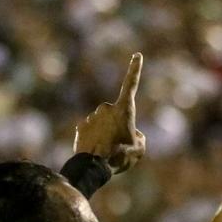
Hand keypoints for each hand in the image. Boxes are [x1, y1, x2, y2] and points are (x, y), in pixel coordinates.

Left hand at [73, 53, 145, 174]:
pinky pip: (91, 131)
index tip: (137, 56)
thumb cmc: (120, 156)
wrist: (94, 166)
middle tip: (119, 144)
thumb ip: (138, 138)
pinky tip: (95, 151)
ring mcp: (92, 116)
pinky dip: (94, 139)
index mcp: (124, 109)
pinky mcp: (81, 126)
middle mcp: (107, 108)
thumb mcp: (139, 149)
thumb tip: (132, 136)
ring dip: (105, 133)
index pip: (131, 85)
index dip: (135, 70)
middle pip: (116, 115)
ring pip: (103, 124)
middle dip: (118, 125)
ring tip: (107, 151)